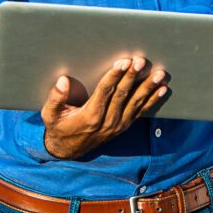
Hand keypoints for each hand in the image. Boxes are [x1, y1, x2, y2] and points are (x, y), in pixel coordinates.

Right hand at [40, 57, 166, 159]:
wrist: (68, 151)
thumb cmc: (59, 128)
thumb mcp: (50, 115)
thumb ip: (55, 98)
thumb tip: (63, 81)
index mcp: (90, 115)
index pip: (105, 91)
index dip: (115, 76)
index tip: (123, 62)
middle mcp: (107, 121)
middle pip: (123, 94)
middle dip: (133, 76)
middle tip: (141, 61)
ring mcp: (118, 124)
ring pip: (136, 102)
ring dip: (148, 87)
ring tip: (159, 74)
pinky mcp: (124, 125)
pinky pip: (141, 112)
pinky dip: (152, 100)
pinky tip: (162, 89)